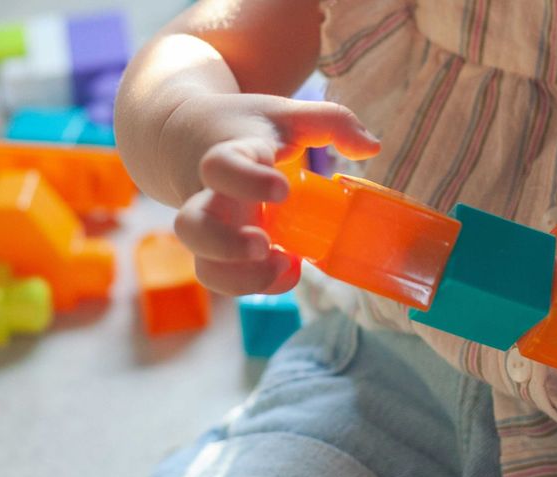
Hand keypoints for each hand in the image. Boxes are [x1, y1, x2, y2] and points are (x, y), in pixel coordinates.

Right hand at [168, 94, 379, 295]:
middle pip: (192, 227)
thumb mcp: (287, 113)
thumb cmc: (244, 126)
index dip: (247, 181)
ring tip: (281, 264)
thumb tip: (371, 148)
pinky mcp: (217, 250)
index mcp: (225, 155)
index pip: (221, 167)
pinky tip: (287, 269)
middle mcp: (208, 196)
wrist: (185, 135)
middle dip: (225, 244)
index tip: (282, 189)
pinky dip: (255, 284)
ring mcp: (209, 228)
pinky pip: (224, 278)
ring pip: (203, 265)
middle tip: (263, 244)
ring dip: (239, 277)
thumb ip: (332, 120)